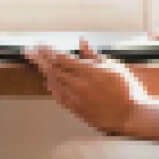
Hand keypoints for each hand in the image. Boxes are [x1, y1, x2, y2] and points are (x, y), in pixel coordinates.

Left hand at [26, 39, 145, 134]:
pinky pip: (59, 97)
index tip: (40, 44)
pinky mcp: (77, 110)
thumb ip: (93, 55)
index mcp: (89, 72)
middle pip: (53, 69)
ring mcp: (76, 99)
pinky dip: (52, 87)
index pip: (62, 59)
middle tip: (28, 50)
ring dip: (43, 71)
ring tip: (36, 62)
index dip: (48, 51)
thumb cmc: (127, 89)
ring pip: (54, 83)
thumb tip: (82, 42)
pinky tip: (48, 82)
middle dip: (39, 58)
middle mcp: (79, 85)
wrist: (130, 117)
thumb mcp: (113, 66)